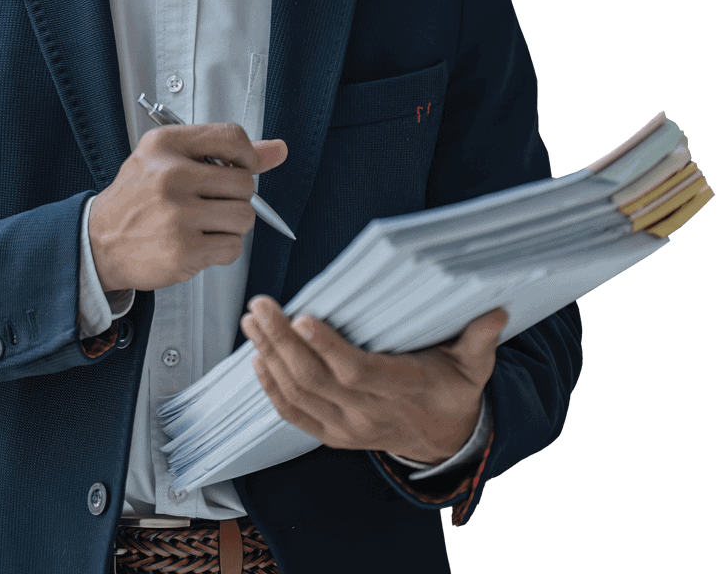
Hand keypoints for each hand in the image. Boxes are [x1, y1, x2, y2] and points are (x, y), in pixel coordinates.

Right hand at [88, 125, 287, 292]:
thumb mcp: (169, 159)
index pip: (232, 137)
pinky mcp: (183, 250)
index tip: (241, 167)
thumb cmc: (137, 199)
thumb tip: (278, 150)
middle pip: (245, 183)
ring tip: (204, 224)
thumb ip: (225, 153)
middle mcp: (171, 176)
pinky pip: (233, 247)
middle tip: (212, 203)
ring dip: (232, 225)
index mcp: (166, 145)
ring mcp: (177, 215)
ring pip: (244, 217)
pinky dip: (222, 249)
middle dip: (236, 197)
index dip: (247, 156)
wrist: (98, 242)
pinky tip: (197, 243)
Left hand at [240, 297, 506, 462]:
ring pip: (299, 393)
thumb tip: (495, 312)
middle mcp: (368, 414)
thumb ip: (479, 339)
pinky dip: (271, 388)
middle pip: (315, 379)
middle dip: (282, 340)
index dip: (326, 347)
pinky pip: (295, 414)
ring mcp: (347, 428)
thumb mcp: (474, 365)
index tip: (303, 317)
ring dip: (270, 356)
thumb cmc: (453, 391)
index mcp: (400, 391)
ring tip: (252, 322)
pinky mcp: (333, 435)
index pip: (356, 371)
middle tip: (260, 306)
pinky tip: (257, 359)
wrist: (444, 440)